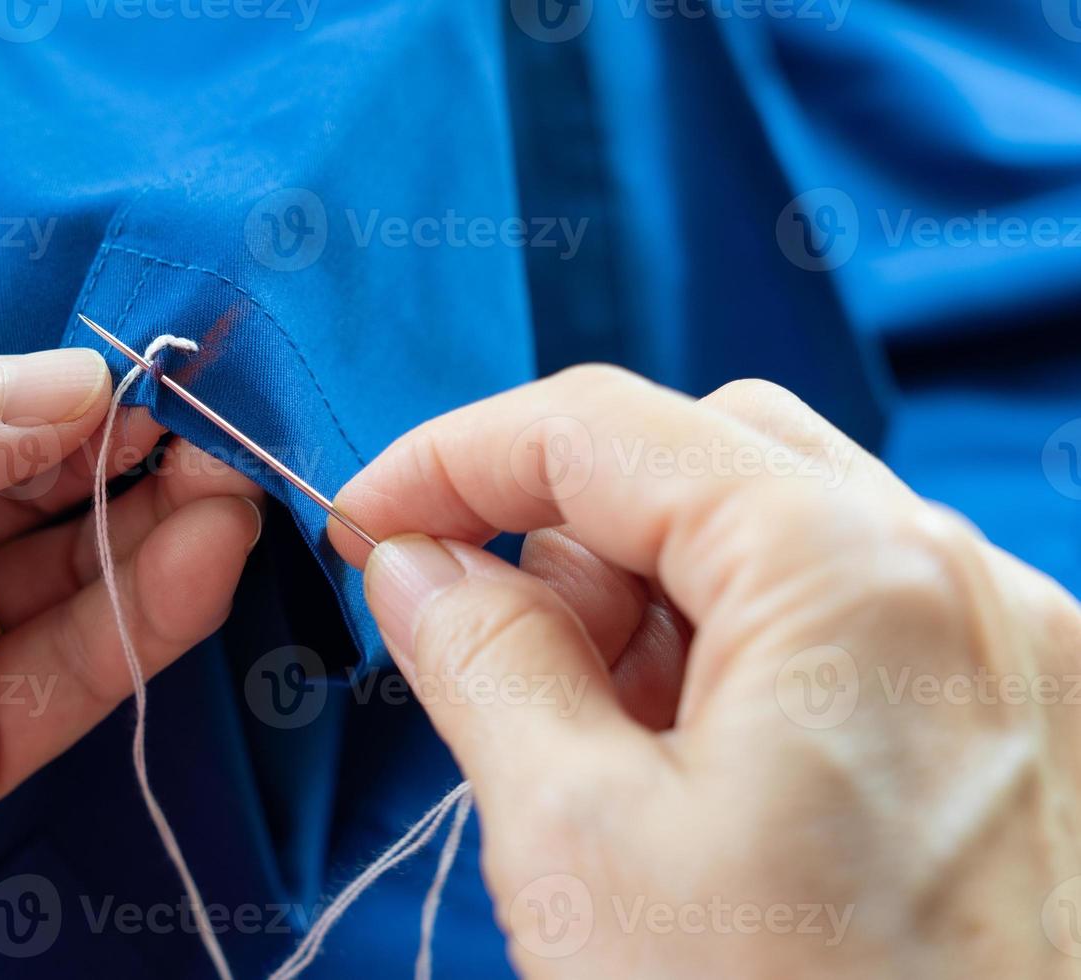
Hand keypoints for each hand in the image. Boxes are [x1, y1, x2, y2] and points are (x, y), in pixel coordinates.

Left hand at [0, 338, 262, 976]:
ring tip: (235, 478)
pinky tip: (204, 554)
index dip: (56, 390)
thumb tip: (74, 383)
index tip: (152, 363)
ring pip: (69, 584)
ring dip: (160, 528)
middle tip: (218, 419)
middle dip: (128, 454)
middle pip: (32, 496)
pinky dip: (144, 620)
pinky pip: (66, 681)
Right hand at [330, 368, 1080, 977]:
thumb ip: (480, 659)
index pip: (604, 428)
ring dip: (652, 599)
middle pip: (702, 457)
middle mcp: (961, 582)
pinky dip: (740, 653)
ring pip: (777, 529)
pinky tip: (696, 773)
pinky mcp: (1028, 726)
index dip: (456, 460)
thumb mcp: (574, 840)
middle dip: (564, 531)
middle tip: (484, 646)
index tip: (371, 525)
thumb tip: (416, 564)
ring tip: (601, 746)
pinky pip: (848, 617)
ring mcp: (1016, 653)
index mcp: (852, 574)